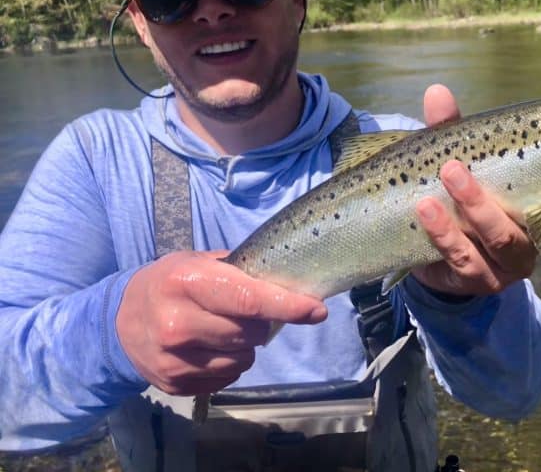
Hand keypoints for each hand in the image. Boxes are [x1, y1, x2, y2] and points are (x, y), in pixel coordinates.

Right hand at [117, 251, 326, 394]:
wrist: (118, 321)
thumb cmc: (170, 282)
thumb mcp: (198, 262)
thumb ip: (241, 272)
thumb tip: (290, 284)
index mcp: (187, 283)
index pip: (249, 300)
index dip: (288, 306)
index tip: (317, 310)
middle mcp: (178, 323)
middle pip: (251, 333)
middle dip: (261, 323)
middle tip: (245, 312)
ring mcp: (174, 359)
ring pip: (243, 359)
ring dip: (245, 346)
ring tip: (223, 330)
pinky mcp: (174, 384)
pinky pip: (228, 378)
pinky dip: (230, 364)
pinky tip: (210, 348)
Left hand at [411, 84, 540, 296]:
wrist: (424, 246)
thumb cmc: (459, 194)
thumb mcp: (460, 159)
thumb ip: (453, 129)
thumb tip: (437, 91)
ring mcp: (512, 262)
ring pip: (510, 240)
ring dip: (481, 206)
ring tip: (451, 172)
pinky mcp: (477, 278)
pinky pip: (466, 259)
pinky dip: (446, 232)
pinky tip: (427, 207)